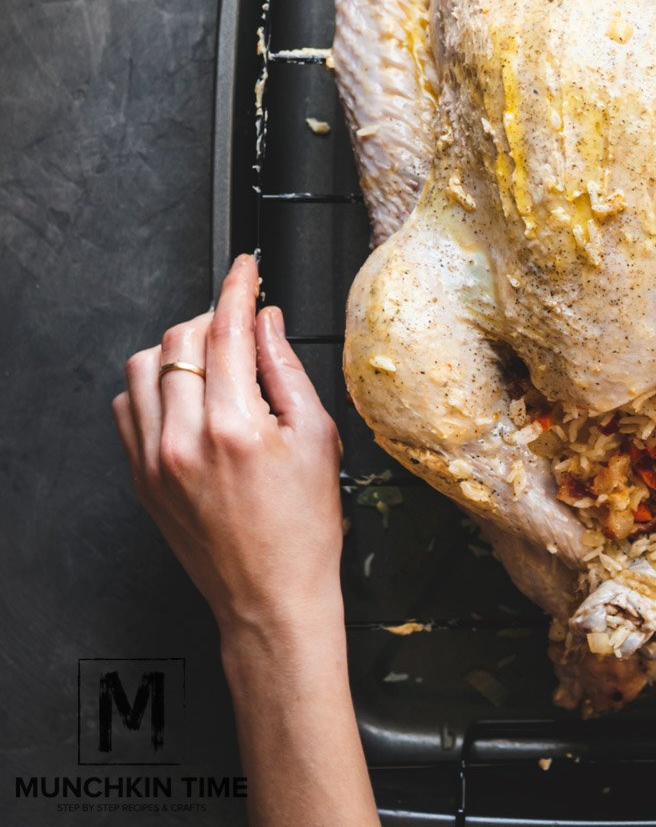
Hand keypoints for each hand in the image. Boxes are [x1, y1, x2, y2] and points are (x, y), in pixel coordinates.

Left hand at [112, 254, 345, 642]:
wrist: (271, 598)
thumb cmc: (304, 528)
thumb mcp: (317, 437)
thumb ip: (286, 370)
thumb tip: (268, 322)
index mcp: (235, 426)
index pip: (229, 330)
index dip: (238, 288)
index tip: (246, 268)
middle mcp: (183, 439)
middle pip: (181, 338)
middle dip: (214, 317)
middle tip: (244, 322)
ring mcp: (153, 460)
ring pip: (143, 366)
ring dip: (179, 348)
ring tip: (215, 362)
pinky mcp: (140, 478)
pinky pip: (127, 407)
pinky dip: (153, 385)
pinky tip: (188, 396)